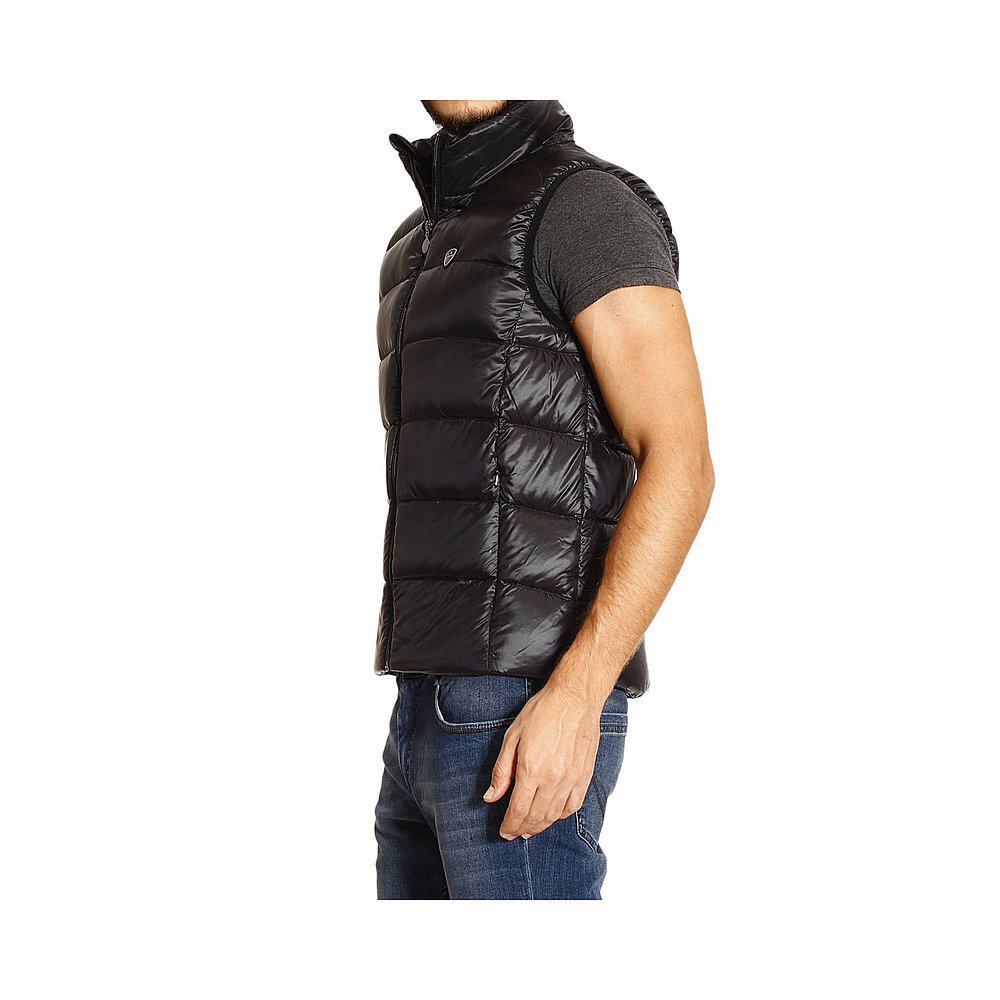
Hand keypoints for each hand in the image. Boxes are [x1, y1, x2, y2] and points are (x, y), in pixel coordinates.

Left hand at [483, 681, 603, 839]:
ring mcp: (571, 778)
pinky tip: (553, 816)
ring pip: (554, 815)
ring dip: (540, 826)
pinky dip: (561, 816)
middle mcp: (553, 778)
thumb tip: (491, 796)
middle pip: (536, 817)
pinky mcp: (584, 776)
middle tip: (514, 833)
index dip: (509, 826)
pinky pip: (573, 806)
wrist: (575, 698)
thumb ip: (501, 770)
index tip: (504, 832)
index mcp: (531, 768)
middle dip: (522, 829)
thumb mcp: (512, 736)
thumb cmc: (542, 712)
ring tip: (530, 828)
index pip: (518, 810)